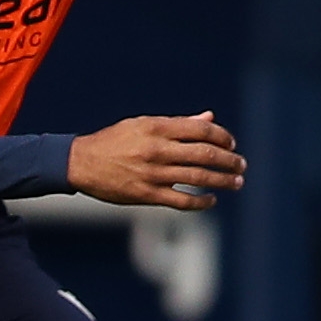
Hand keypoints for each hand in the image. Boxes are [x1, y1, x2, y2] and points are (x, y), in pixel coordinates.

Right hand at [67, 112, 245, 211]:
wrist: (80, 163)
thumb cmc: (113, 141)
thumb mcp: (142, 124)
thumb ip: (178, 124)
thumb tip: (209, 119)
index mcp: (157, 128)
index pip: (201, 130)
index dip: (222, 136)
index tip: (231, 143)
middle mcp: (157, 149)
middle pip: (205, 154)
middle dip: (229, 160)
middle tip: (241, 164)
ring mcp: (153, 173)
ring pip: (199, 177)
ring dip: (223, 180)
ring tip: (236, 182)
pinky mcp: (146, 194)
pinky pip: (182, 200)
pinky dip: (201, 201)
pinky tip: (211, 200)